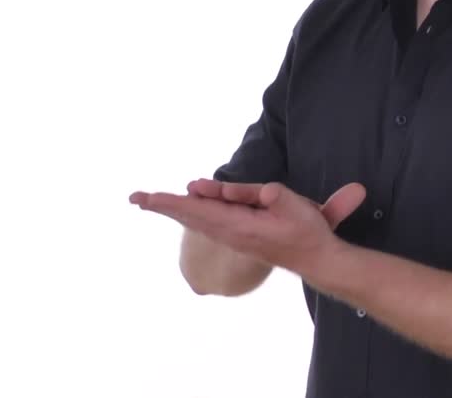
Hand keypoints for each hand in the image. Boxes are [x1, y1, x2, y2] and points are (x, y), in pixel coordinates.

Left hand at [130, 179, 365, 275]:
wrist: (316, 259)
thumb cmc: (306, 231)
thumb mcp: (292, 205)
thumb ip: (264, 195)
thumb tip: (235, 191)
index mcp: (239, 225)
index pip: (199, 210)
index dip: (174, 203)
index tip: (150, 199)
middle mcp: (230, 232)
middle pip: (189, 215)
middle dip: (162, 205)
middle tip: (135, 198)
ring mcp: (232, 235)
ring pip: (196, 217)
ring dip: (172, 207)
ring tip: (148, 200)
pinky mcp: (237, 234)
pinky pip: (206, 220)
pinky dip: (189, 211)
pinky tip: (182, 206)